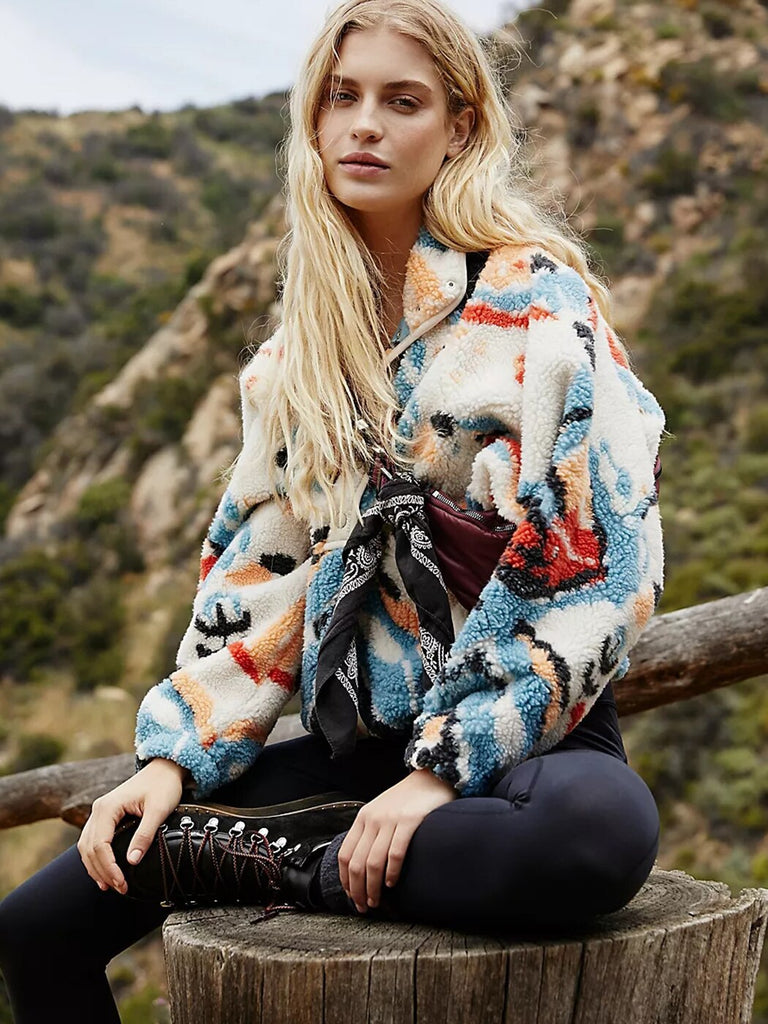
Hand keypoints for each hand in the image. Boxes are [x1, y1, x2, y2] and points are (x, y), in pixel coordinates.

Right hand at [77, 758, 187, 894]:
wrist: (164, 769)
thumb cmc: (163, 786)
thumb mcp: (159, 810)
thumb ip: (145, 835)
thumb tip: (132, 862)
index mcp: (108, 807)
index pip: (100, 845)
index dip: (109, 868)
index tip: (122, 883)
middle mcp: (98, 810)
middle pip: (89, 849)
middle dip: (102, 872)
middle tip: (119, 888)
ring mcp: (99, 813)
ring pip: (87, 847)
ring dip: (96, 868)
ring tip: (110, 886)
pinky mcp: (105, 817)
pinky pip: (93, 841)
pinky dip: (96, 858)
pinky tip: (104, 872)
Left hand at [338, 768, 456, 912]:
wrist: (432, 776)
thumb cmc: (408, 799)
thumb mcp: (382, 811)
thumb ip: (371, 832)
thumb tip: (362, 865)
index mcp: (363, 818)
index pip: (345, 854)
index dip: (345, 879)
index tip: (351, 895)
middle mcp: (373, 819)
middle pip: (357, 863)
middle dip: (357, 890)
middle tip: (363, 906)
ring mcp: (390, 820)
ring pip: (373, 863)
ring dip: (372, 887)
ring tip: (376, 901)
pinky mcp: (409, 821)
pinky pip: (395, 853)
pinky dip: (392, 873)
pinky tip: (392, 883)